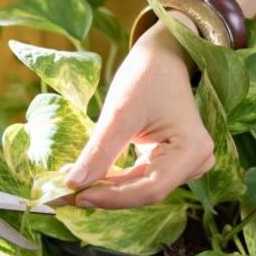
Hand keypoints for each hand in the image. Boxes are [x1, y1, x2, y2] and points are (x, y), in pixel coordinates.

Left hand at [64, 20, 213, 208]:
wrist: (162, 58)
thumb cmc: (147, 76)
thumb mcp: (120, 112)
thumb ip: (99, 152)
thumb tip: (72, 184)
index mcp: (192, 150)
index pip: (149, 190)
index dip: (111, 198)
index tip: (75, 195)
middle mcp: (195, 163)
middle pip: (143, 192)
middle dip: (102, 194)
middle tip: (61, 195)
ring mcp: (184, 166)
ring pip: (138, 189)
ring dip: (104, 189)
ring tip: (69, 185)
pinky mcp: (169, 164)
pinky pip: (137, 180)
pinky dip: (111, 180)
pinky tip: (85, 179)